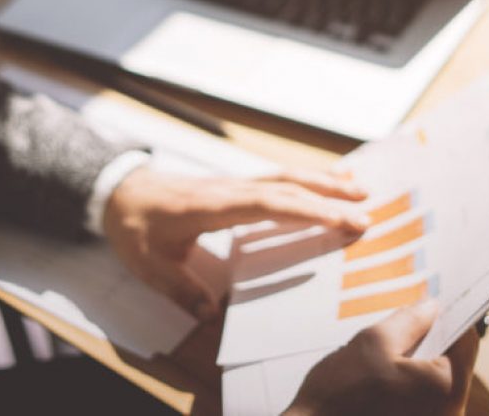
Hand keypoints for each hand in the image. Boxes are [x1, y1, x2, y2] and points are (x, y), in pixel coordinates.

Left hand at [103, 167, 367, 318]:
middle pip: (286, 187)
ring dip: (323, 180)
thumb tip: (209, 313)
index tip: (340, 219)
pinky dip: (306, 177)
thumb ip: (180, 287)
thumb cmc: (136, 227)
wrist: (121, 192)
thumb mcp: (149, 264)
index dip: (306, 210)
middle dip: (328, 197)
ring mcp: (235, 182)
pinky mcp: (236, 184)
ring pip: (286, 176)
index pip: (267, 204)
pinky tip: (327, 179)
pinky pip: (277, 177)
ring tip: (360, 187)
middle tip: (367, 211)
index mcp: (213, 207)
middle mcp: (231, 188)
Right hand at [284, 303, 478, 415]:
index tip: (434, 301)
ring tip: (390, 348)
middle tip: (408, 319)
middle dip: (432, 339)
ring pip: (437, 385)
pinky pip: (423, 403)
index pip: (466, 342)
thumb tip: (432, 307)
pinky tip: (384, 377)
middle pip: (453, 365)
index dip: (450, 315)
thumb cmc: (341, 394)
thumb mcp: (374, 342)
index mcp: (446, 390)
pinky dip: (410, 385)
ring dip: (419, 363)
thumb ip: (410, 321)